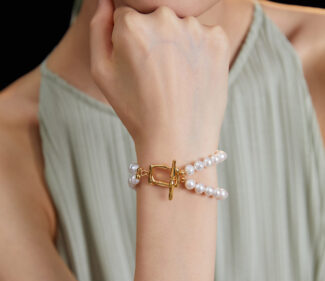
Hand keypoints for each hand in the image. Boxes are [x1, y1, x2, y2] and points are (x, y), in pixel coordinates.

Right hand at [90, 0, 229, 150]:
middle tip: (157, 74)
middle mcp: (165, 18)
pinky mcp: (219, 40)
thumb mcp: (102, 73)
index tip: (137, 64)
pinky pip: (204, 37)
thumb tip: (107, 1)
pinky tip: (193, 76)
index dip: (130, 40)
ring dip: (177, 44)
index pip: (127, 14)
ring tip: (176, 79)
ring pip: (181, 26)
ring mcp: (195, 28)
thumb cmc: (136, 110)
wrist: (177, 138)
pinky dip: (199, 52)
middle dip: (153, 38)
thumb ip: (98, 29)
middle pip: (155, 16)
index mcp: (132, 24)